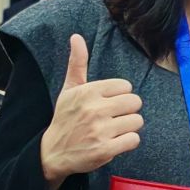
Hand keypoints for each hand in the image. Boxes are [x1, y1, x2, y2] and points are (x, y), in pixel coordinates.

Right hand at [41, 35, 142, 187]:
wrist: (52, 153)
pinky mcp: (105, 150)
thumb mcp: (69, 89)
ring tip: (113, 130)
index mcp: (88, 92)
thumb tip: (76, 36)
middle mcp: (94, 109)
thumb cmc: (65, 118)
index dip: (120, 96)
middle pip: (135, 102)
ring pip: (137, 121)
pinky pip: (134, 140)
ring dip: (128, 127)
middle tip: (112, 118)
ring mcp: (99, 131)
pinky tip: (114, 142)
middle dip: (127, 111)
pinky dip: (127, 142)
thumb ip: (77, 63)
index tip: (107, 103)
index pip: (126, 86)